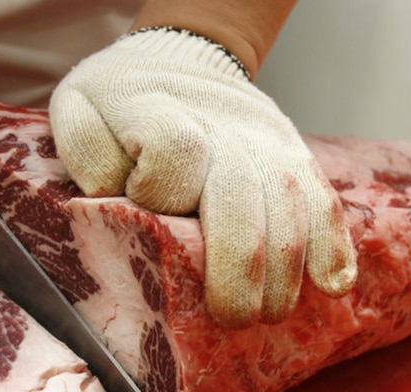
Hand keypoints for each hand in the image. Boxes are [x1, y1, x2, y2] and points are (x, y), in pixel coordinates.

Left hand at [49, 27, 356, 327]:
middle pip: (240, 191)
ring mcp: (266, 140)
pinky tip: (333, 285)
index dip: (160, 190)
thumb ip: (87, 150)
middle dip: (239, 264)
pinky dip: (332, 243)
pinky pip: (322, 198)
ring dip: (284, 267)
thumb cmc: (121, 99)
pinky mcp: (294, 154)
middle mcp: (222, 125)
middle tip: (233, 317)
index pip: (176, 152)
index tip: (140, 203)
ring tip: (271, 313)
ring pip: (289, 202)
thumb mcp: (78, 107)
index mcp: (159, 110)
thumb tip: (115, 196)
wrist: (182, 56)